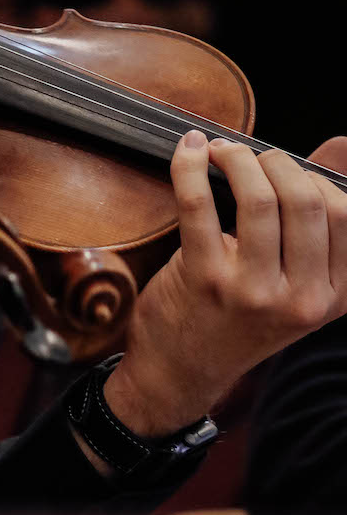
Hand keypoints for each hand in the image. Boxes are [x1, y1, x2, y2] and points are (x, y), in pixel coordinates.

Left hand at [104, 129, 346, 435]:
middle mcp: (303, 299)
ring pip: (259, 198)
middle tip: (250, 157)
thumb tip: (342, 144)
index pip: (344, 213)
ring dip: (236, 157)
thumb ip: (319, 214)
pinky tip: (188, 149)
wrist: (183, 370)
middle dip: (275, 161)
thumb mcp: (293, 276)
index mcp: (334, 296)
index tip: (283, 169)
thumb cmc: (239, 312)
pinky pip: (199, 202)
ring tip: (220, 152)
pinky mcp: (206, 279)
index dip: (312, 175)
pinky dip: (189, 164)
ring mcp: (255, 292)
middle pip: (306, 199)